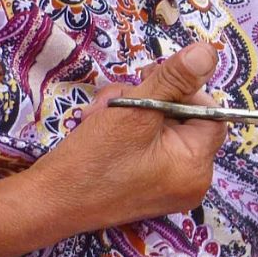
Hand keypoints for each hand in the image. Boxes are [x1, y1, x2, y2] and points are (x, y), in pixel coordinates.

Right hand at [0, 42, 225, 256]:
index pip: (210, 113)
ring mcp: (169, 186)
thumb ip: (175, 79)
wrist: (47, 204)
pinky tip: (98, 127)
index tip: (151, 80)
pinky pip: (149, 146)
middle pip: (184, 119)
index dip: (184, 90)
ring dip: (131, 111)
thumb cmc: (92, 160)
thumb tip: (208, 53)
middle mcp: (191, 181)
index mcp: (197, 167)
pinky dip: (127, 130)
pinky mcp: (147, 186)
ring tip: (99, 114)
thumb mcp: (135, 111)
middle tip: (115, 98)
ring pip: (161, 128)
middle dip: (148, 99)